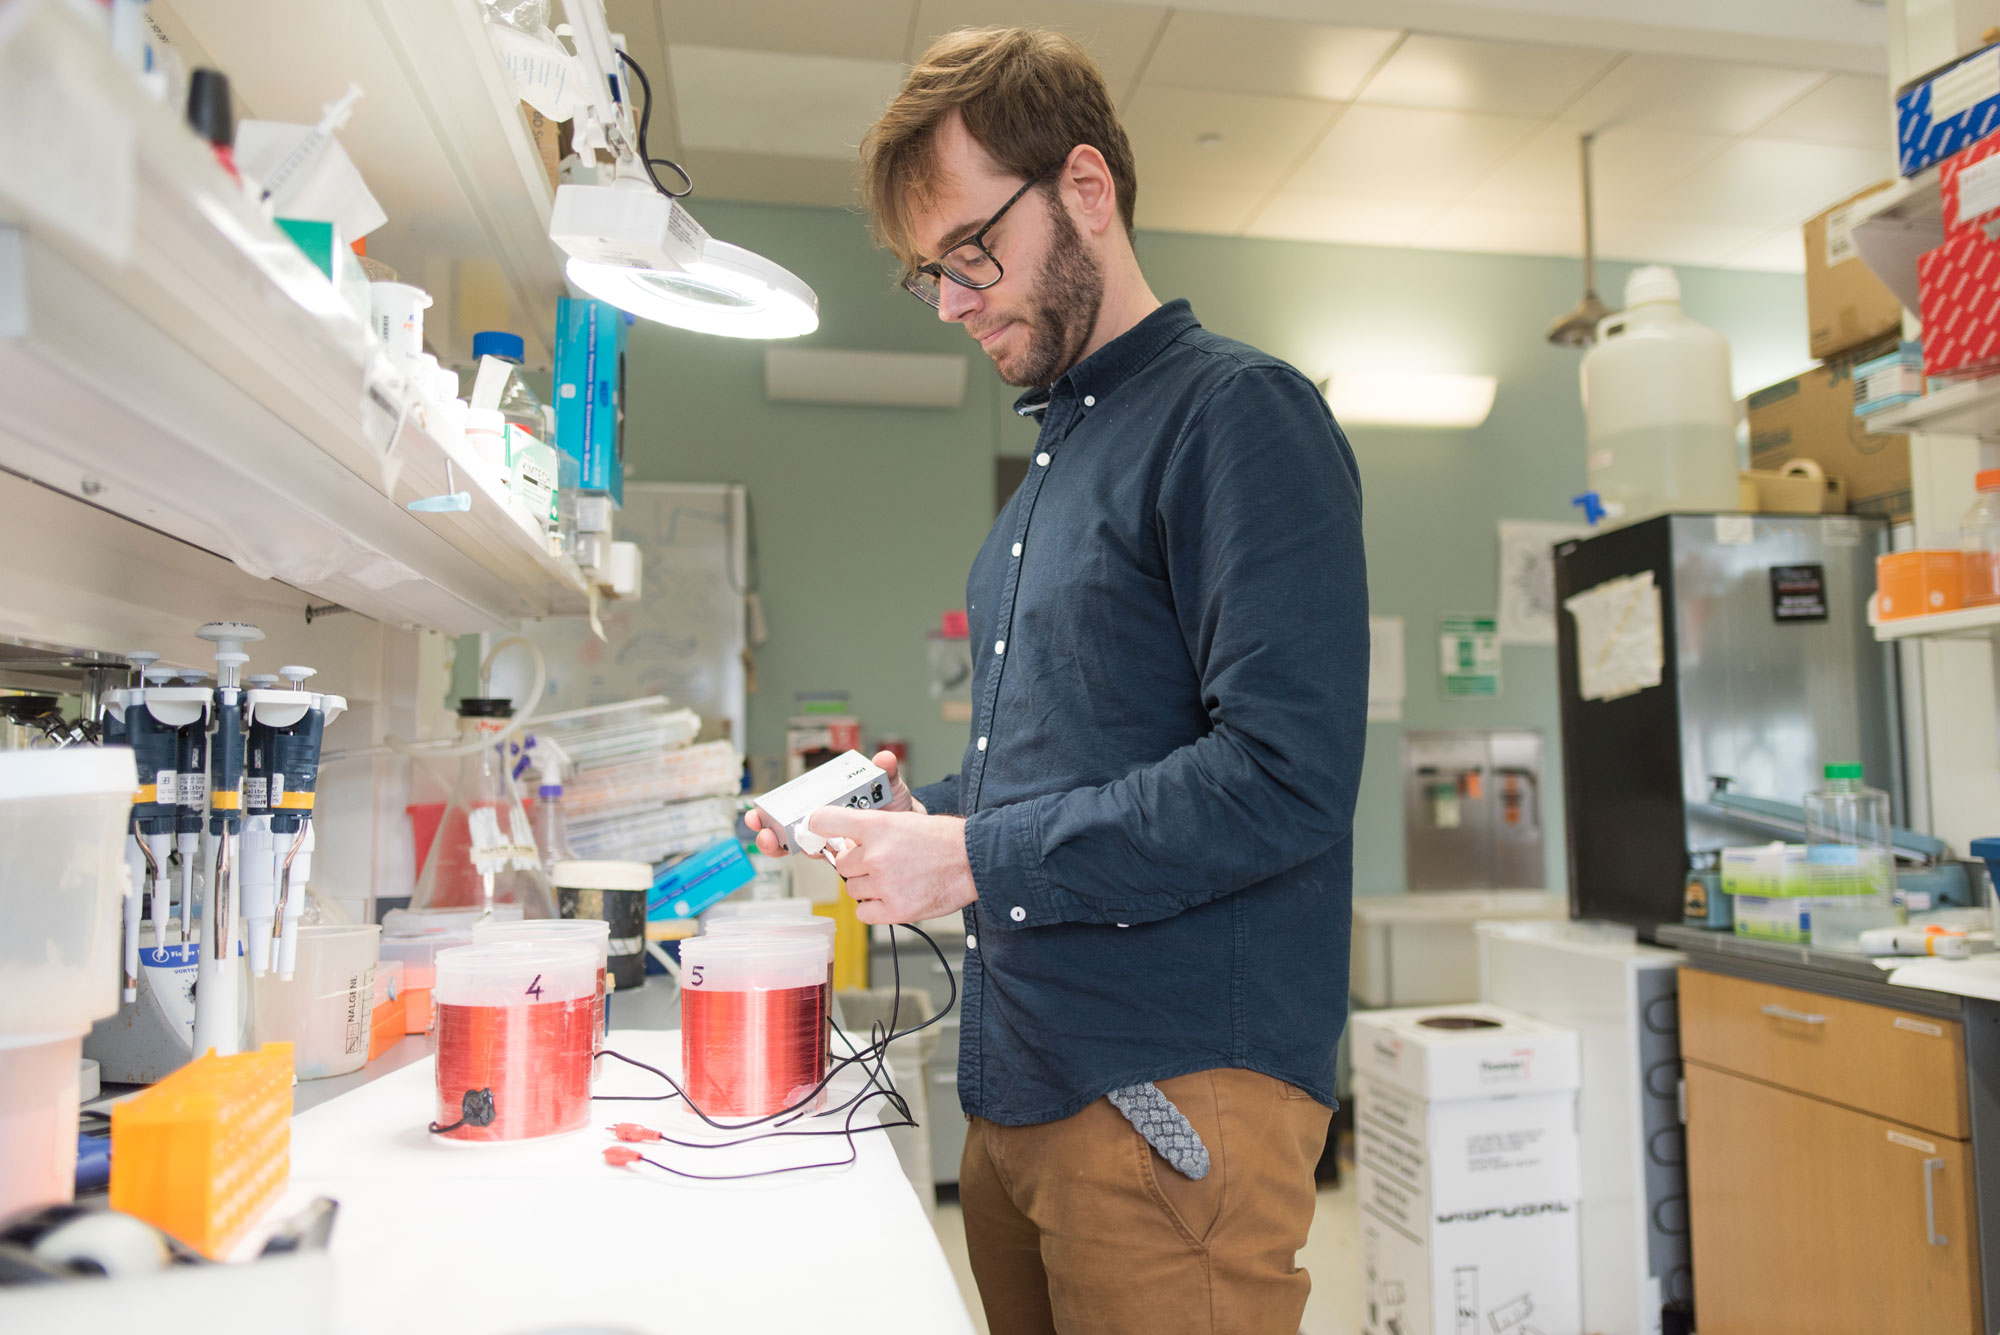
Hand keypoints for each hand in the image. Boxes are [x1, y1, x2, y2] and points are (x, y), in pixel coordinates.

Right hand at [746, 749, 923, 857]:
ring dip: (782, 846)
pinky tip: (815, 855)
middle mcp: (824, 822)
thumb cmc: (895, 805)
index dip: (772, 809)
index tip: (759, 811)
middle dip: (769, 830)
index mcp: (828, 801)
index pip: (794, 804)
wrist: (914, 831)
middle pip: (788, 828)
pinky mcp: (845, 858)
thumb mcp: (889, 785)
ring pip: (800, 847)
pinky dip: (817, 858)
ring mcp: (832, 841)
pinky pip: (826, 861)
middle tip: (761, 829)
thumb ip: (884, 773)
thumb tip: (884, 758)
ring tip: (772, 842)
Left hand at [807, 807, 976, 925]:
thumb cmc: (942, 840)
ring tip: (894, 879)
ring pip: (852, 890)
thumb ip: (871, 831)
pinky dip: (874, 909)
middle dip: (857, 866)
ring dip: (867, 888)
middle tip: (880, 863)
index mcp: (876, 826)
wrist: (973, 860)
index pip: (826, 820)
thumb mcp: (903, 820)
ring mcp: (884, 884)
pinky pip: (864, 913)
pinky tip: (892, 897)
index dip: (817, 825)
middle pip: (841, 865)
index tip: (815, 829)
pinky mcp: (895, 910)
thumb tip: (846, 844)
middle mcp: (875, 855)